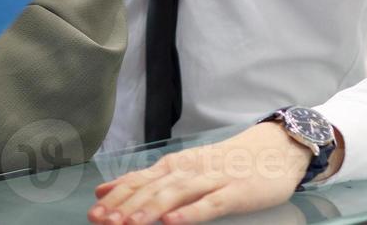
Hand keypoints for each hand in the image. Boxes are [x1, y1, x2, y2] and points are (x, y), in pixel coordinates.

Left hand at [88, 123, 310, 223]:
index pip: (137, 181)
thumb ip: (146, 180)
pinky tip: (174, 222)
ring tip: (129, 223)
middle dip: (124, 205)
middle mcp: (188, 170)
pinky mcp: (236, 193)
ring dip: (151, 208)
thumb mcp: (182, 169)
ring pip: (176, 194)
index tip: (93, 212)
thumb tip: (105, 190)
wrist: (272, 149)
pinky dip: (191, 213)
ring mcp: (212, 179)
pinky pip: (211, 204)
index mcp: (173, 166)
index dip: (115, 197)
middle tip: (102, 220)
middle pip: (151, 188)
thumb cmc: (224, 164)